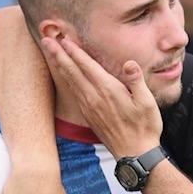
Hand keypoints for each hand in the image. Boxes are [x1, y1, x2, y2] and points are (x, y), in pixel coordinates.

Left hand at [40, 37, 162, 158]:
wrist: (134, 154)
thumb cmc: (144, 127)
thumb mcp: (147, 102)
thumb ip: (136, 81)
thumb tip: (129, 64)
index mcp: (108, 90)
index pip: (87, 65)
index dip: (74, 51)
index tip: (63, 38)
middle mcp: (94, 97)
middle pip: (72, 71)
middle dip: (58, 54)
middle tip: (45, 39)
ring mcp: (89, 106)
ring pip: (70, 81)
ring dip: (58, 64)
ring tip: (49, 52)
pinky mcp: (88, 115)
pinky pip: (73, 92)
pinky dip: (65, 79)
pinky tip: (63, 75)